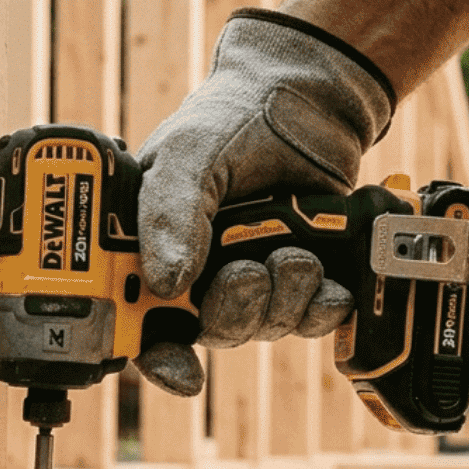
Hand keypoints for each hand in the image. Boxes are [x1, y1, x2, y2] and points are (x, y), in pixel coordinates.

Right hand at [133, 9, 393, 395]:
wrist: (307, 96)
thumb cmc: (231, 116)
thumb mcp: (188, 154)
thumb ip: (170, 214)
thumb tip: (165, 282)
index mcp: (150, 249)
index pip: (139, 323)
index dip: (156, 357)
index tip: (182, 372)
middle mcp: (196, 271)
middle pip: (207, 331)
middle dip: (234, 310)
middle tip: (251, 271)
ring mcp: (248, 274)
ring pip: (260, 326)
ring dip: (282, 300)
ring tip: (295, 253)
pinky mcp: (298, 275)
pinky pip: (306, 317)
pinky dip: (319, 308)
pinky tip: (329, 286)